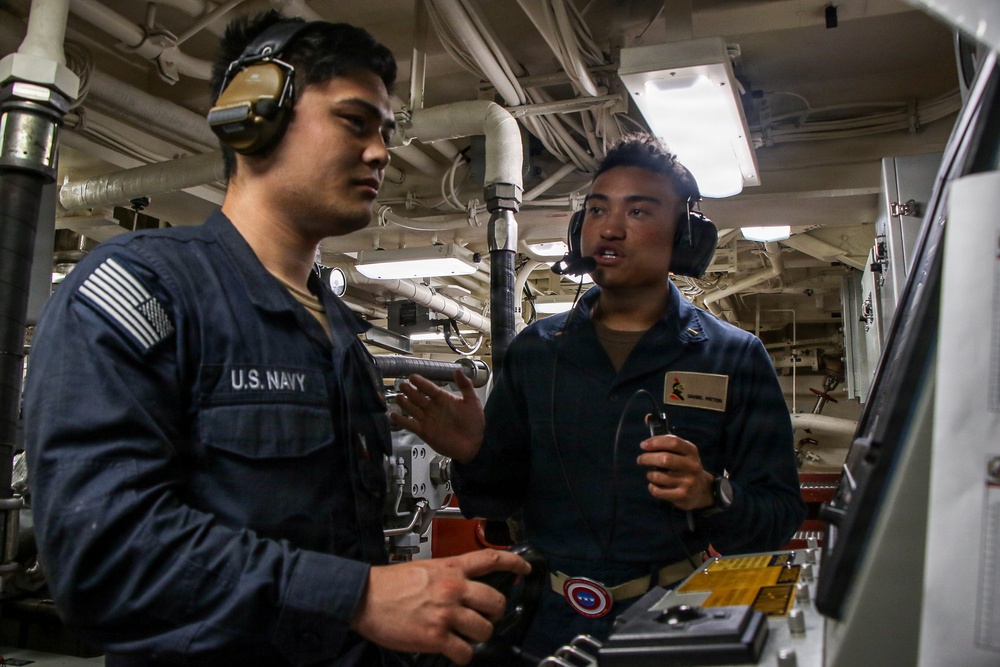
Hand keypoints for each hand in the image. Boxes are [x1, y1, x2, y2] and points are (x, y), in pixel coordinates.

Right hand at [351, 549, 531, 664]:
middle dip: (494, 613)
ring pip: (484, 629)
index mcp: (451, 568)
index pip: (491, 559)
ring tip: (465, 636)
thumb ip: (448, 575)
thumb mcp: (425, 569)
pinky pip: (465, 652)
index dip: (514, 564)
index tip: (525, 568)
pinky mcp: (437, 636)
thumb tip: (465, 586)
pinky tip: (453, 652)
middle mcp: (454, 588)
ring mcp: (447, 613)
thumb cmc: (389, 584)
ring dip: (478, 636)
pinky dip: (462, 656)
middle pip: (496, 602)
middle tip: (484, 618)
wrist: (364, 598)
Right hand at [389, 370, 484, 462]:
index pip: (430, 388)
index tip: (412, 376)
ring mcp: (428, 420)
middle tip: (402, 385)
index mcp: (444, 399)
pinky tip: (393, 415)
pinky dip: (401, 420)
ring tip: (398, 397)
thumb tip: (458, 370)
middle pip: (418, 397)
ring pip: (413, 409)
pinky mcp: (424, 432)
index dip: (421, 383)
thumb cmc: (474, 423)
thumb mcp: (472, 402)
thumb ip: (465, 386)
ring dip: (405, 403)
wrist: (473, 445)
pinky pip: (410, 425)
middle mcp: (433, 408)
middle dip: (410, 391)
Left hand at [637, 434, 714, 510]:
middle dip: (647, 458)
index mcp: (691, 452)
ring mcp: (688, 482)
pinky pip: (658, 491)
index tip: (643, 445)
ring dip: (650, 474)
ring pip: (658, 476)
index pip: (674, 442)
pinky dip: (652, 487)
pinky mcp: (682, 496)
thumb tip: (646, 433)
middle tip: (640, 459)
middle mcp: (692, 466)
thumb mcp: (683, 452)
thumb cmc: (685, 467)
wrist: (701, 490)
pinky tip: (655, 485)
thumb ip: (668, 443)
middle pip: (665, 459)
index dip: (656, 442)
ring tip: (652, 474)